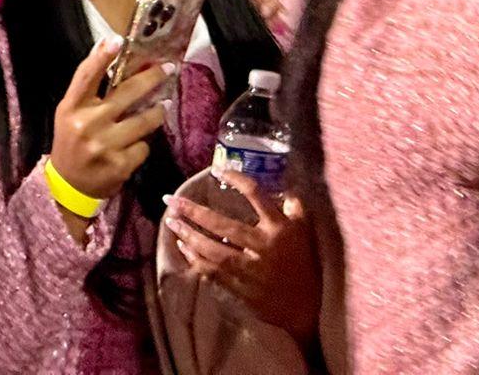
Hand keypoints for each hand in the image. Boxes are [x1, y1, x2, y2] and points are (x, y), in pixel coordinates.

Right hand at [48, 39, 170, 204]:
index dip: (102, 57)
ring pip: (144, 120)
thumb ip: (88, 88)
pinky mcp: (120, 165)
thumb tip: (109, 48)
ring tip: (162, 107)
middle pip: (126, 93)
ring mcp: (105, 145)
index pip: (86, 77)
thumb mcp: (70, 113)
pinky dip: (142, 143)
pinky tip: (136, 145)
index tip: (118, 39)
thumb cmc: (72, 142)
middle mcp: (87, 124)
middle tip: (168, 68)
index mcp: (71, 108)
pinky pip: (144, 146)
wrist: (68, 187)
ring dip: (157, 112)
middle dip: (152, 77)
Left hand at [166, 173, 321, 343]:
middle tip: (171, 200)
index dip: (235, 179)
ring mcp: (250, 269)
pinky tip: (184, 247)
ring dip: (189, 236)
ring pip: (213, 251)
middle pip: (223, 225)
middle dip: (194, 212)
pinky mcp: (241, 288)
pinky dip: (196, 259)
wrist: (307, 308)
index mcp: (279, 227)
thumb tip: (284, 187)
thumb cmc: (305, 264)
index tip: (216, 169)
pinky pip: (213, 272)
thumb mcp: (305, 231)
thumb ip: (294, 207)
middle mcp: (262, 246)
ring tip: (171, 222)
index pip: (256, 194)